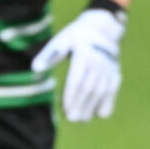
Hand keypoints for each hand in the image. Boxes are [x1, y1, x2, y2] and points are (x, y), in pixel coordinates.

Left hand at [31, 7, 125, 121]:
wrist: (101, 28)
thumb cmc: (73, 37)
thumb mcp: (60, 41)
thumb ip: (48, 56)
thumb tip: (35, 68)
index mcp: (84, 55)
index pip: (77, 79)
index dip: (71, 96)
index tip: (65, 109)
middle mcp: (99, 62)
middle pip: (89, 88)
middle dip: (81, 105)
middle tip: (72, 119)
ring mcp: (109, 68)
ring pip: (101, 91)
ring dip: (92, 107)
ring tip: (81, 120)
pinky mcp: (115, 72)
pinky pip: (113, 89)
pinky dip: (109, 102)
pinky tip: (101, 115)